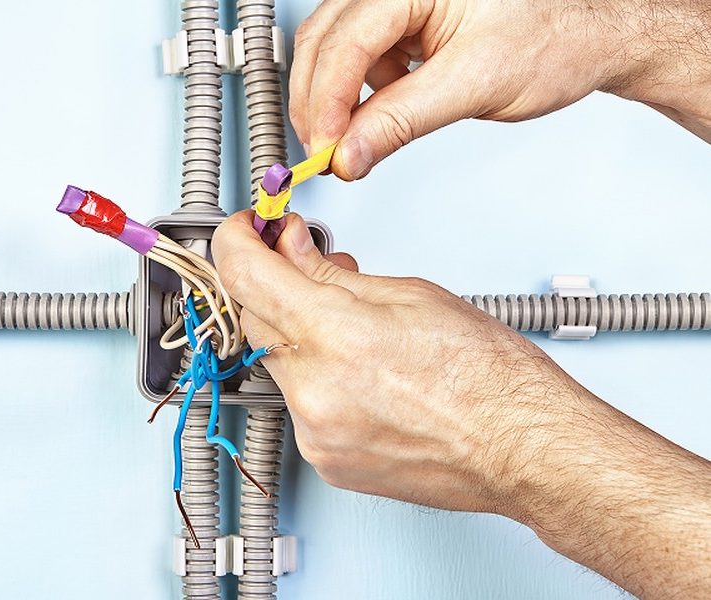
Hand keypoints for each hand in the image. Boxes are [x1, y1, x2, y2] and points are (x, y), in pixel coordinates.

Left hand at [212, 210, 710, 598]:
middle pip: (254, 318)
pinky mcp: (323, 460)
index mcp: (339, 337)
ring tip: (347, 321)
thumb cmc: (491, 378)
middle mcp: (316, 391)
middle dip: (271, 284)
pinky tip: (355, 368)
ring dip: (297, 333)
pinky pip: (297, 402)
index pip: (245, 275)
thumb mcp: (411, 295)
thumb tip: (289, 251)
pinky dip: (315, 376)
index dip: (235, 240)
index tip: (244, 229)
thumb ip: (331, 275)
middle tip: (299, 259)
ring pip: (275, 361)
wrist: (524, 451)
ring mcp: (315, 432)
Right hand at [289, 0, 710, 179]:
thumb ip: (401, 120)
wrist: (587, 35)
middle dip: (317, 103)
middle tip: (325, 154)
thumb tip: (349, 153)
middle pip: (322, 41)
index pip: (346, 41)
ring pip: (331, 51)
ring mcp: (395, 3)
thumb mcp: (473, 84)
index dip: (326, 100)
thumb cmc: (552, 38)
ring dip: (333, 102)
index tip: (324, 149)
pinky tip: (373, 117)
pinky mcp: (400, 24)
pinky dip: (355, 95)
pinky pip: (357, 60)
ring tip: (351, 142)